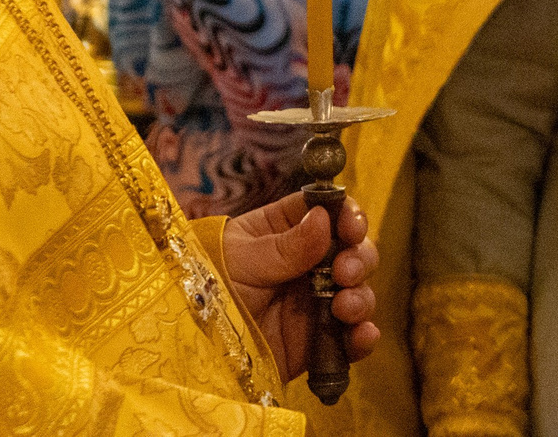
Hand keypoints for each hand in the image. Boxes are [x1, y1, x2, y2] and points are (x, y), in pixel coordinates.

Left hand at [222, 192, 381, 384]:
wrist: (193, 345)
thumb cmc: (208, 286)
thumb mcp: (242, 259)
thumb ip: (287, 246)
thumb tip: (324, 218)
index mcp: (286, 230)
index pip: (329, 212)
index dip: (347, 216)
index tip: (351, 228)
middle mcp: (308, 264)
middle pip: (353, 250)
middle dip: (359, 258)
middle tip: (344, 272)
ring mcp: (316, 302)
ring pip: (359, 292)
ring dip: (362, 297)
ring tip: (345, 308)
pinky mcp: (319, 341)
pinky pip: (351, 337)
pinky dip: (363, 336)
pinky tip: (362, 335)